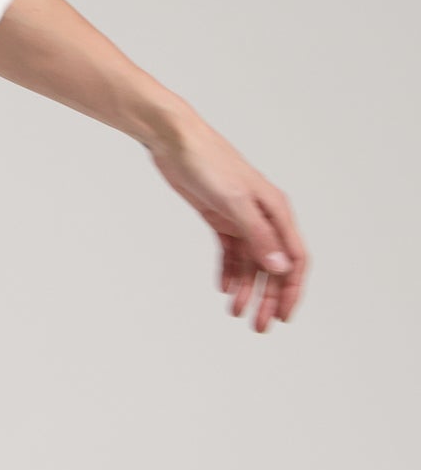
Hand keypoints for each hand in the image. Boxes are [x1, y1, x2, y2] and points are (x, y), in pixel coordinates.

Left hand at [146, 110, 307, 330]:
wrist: (174, 141)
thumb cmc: (208, 163)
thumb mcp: (233, 203)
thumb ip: (257, 236)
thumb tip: (279, 267)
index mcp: (276, 211)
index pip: (295, 258)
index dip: (292, 290)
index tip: (284, 317)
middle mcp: (263, 216)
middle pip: (273, 266)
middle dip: (268, 298)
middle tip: (259, 327)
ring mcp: (241, 218)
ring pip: (250, 263)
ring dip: (247, 289)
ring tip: (237, 314)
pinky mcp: (219, 217)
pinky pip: (230, 252)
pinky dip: (229, 272)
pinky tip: (225, 290)